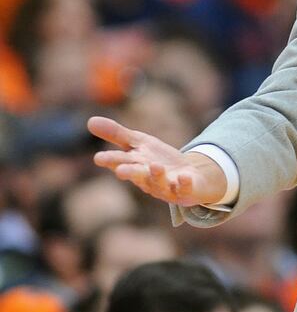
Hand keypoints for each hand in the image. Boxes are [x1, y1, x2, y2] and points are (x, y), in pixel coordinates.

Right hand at [88, 116, 227, 206]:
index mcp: (135, 165)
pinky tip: (184, 176)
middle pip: (137, 175)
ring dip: (157, 175)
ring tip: (155, 166)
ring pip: (159, 182)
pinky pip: (185, 188)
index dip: (111, 160)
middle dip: (129, 173)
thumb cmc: (159, 160)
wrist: (191, 177)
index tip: (99, 158)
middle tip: (120, 171)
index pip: (120, 161)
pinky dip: (184, 183)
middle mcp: (147, 179)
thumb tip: (89, 120)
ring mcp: (166, 186)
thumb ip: (117, 134)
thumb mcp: (140, 143)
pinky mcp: (185, 190)